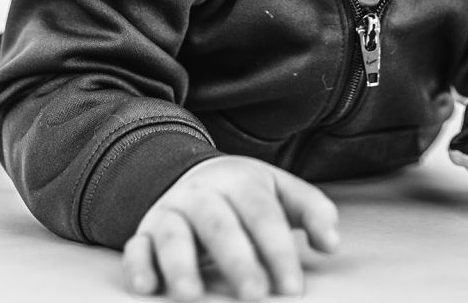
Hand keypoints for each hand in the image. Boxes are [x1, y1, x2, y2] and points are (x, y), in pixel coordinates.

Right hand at [122, 155, 338, 300]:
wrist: (195, 177)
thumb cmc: (246, 196)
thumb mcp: (280, 192)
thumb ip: (310, 210)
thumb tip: (331, 242)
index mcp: (240, 181)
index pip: (261, 213)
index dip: (277, 249)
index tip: (292, 288)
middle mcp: (203, 194)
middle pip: (219, 223)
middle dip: (237, 260)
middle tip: (255, 296)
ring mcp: (171, 212)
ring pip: (173, 235)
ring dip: (181, 264)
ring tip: (192, 297)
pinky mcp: (145, 234)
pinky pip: (136, 248)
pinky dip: (138, 266)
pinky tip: (147, 288)